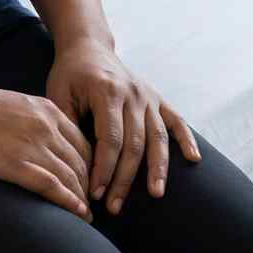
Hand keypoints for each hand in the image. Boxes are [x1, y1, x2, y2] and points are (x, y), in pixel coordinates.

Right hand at [0, 76, 96, 220]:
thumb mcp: (13, 105)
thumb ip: (32, 121)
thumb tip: (39, 142)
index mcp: (46, 110)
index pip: (83, 142)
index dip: (90, 166)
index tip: (89, 183)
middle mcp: (46, 126)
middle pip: (81, 162)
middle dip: (89, 186)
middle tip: (91, 205)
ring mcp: (32, 145)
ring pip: (71, 177)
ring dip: (82, 200)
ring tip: (87, 217)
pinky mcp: (15, 163)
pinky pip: (52, 186)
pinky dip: (69, 202)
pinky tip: (78, 214)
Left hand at [45, 38, 200, 215]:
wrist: (88, 46)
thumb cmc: (69, 75)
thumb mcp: (58, 95)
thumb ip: (67, 126)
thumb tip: (74, 164)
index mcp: (106, 92)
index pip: (110, 139)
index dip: (103, 169)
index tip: (95, 194)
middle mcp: (132, 94)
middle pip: (134, 144)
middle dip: (124, 179)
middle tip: (115, 207)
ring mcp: (147, 96)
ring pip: (157, 137)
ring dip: (157, 168)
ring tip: (156, 193)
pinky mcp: (156, 98)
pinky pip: (176, 120)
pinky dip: (187, 139)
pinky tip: (194, 159)